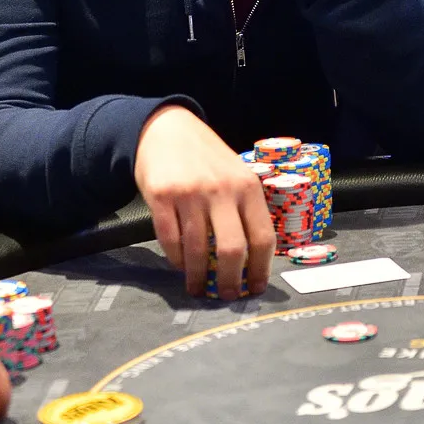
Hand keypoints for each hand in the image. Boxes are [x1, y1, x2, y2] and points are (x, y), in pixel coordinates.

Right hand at [135, 104, 274, 299]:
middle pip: (232, 249)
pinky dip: (175, 260)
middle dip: (230, 281)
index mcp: (247, 186)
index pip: (263, 237)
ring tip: (198, 287)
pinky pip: (170, 240)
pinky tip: (180, 266)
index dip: (260, 269)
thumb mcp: (235, 174)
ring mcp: (190, 193)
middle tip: (227, 296)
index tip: (254, 288)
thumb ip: (244, 208)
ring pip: (196, 250)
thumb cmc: (206, 158)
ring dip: (197, 277)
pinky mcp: (161, 196)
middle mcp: (221, 190)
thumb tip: (251, 260)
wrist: (166, 128)